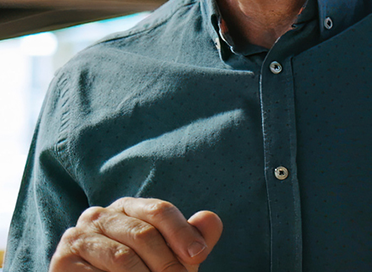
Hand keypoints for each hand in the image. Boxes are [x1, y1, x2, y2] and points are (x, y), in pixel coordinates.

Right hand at [50, 198, 221, 271]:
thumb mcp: (169, 257)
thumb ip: (190, 238)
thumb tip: (210, 219)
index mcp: (128, 207)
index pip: (159, 211)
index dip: (182, 233)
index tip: (199, 256)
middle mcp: (99, 215)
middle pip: (143, 235)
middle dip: (167, 263)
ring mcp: (77, 237)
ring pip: (123, 258)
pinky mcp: (62, 263)